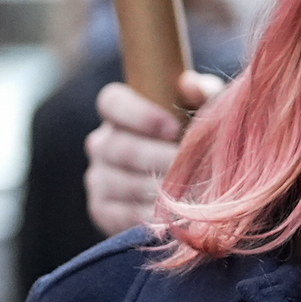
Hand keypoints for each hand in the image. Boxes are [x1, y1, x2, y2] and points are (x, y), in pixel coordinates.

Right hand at [86, 71, 223, 234]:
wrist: (187, 189)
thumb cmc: (194, 138)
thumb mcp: (202, 112)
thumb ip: (200, 95)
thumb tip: (189, 84)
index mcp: (119, 113)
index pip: (112, 101)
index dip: (139, 114)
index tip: (173, 128)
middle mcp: (102, 143)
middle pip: (119, 147)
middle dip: (155, 158)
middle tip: (184, 167)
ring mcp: (98, 178)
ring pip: (119, 182)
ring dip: (153, 189)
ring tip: (183, 192)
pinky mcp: (101, 210)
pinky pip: (119, 214)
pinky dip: (146, 217)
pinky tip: (170, 217)